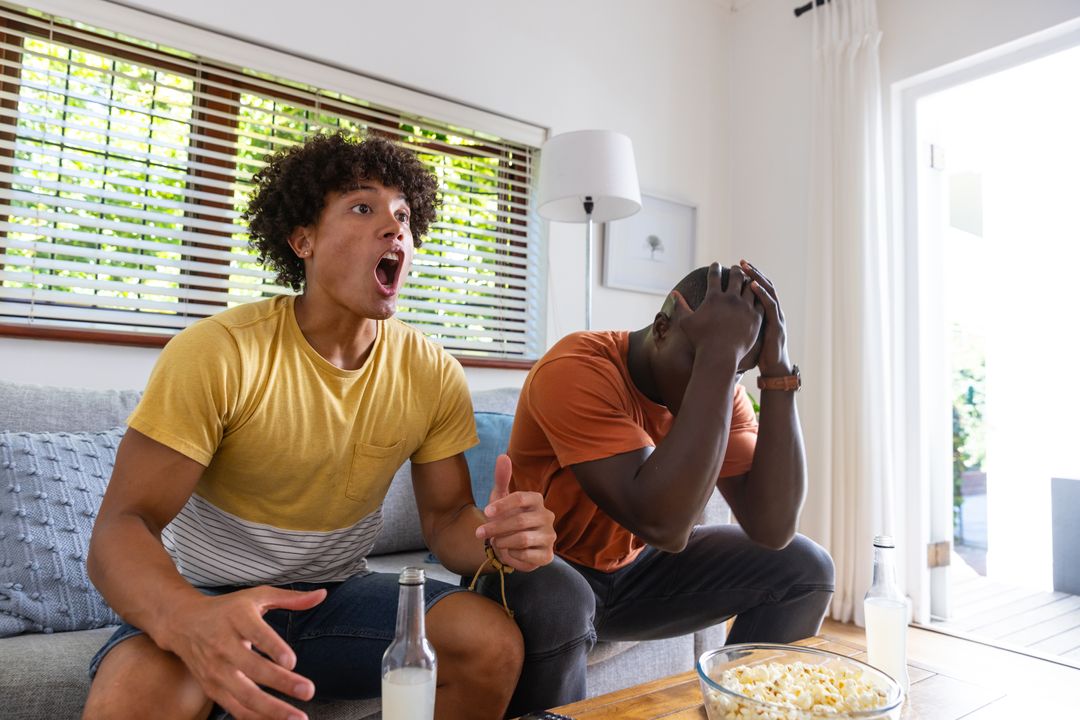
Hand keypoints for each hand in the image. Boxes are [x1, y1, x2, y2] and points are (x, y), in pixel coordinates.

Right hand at [162, 586, 326, 719]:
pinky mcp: (212, 688)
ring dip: (271, 709)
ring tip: (297, 717)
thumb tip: (322, 595)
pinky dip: (256, 718)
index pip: (256, 634)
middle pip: (252, 668)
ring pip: (243, 694)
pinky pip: (235, 708)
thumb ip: (290, 598)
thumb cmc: (228, 609)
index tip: (292, 661)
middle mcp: (223, 645)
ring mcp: (215, 670)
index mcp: (237, 619)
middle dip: (280, 682)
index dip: (273, 648)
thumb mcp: (256, 596)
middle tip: (308, 691)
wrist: (182, 623)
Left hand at [475, 454, 554, 571]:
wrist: (512, 545)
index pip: (520, 498)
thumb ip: (502, 478)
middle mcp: (547, 516)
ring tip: (495, 542)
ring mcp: (550, 536)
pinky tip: (508, 551)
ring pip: (522, 539)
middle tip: (479, 533)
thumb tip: (502, 456)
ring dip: (503, 541)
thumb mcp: (500, 498)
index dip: (501, 505)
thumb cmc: (506, 518)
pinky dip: (512, 555)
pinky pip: (527, 555)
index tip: (486, 512)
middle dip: (495, 528)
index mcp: (537, 500)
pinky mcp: (548, 555)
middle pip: (519, 521)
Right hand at [672, 262, 761, 364]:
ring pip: (751, 287)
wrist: (719, 356)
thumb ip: (680, 306)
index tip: (716, 264)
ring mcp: (745, 307)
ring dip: (749, 281)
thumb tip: (674, 293)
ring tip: (748, 279)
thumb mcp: (686, 322)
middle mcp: (731, 298)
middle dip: (736, 270)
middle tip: (736, 268)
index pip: (714, 275)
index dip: (715, 268)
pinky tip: (758, 295)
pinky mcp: (756, 317)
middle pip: (736, 276)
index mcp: (714, 297)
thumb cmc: (700, 340)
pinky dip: (759, 296)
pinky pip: (760, 301)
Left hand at [739, 259, 790, 375]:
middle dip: (752, 272)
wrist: (772, 367)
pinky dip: (762, 294)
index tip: (736, 266)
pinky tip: (753, 285)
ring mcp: (775, 316)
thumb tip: (713, 317)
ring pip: (768, 291)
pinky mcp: (776, 324)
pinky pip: (770, 305)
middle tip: (741, 261)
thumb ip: (735, 323)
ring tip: (747, 268)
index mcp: (762, 311)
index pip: (756, 288)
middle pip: (763, 285)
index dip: (747, 276)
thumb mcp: (744, 334)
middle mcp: (770, 310)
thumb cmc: (756, 352)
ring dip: (758, 278)